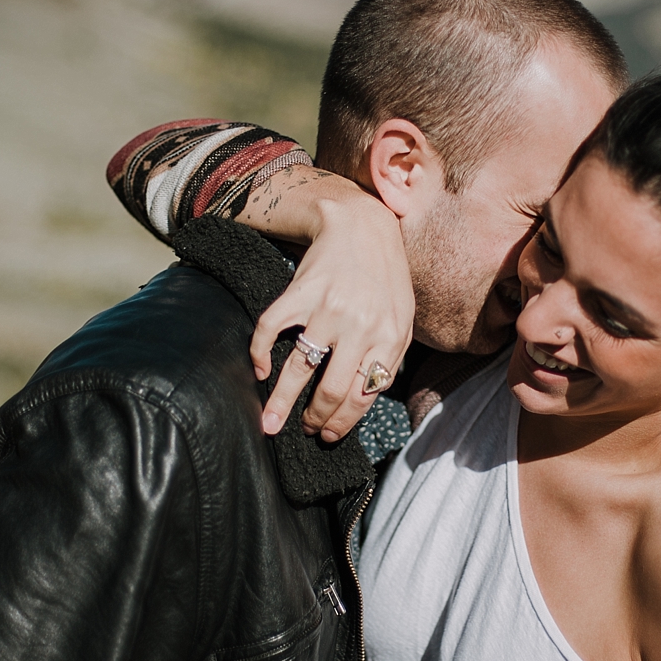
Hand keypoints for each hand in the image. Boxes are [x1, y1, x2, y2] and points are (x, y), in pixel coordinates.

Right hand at [252, 192, 413, 440]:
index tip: (329, 435)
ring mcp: (328, 309)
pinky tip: (258, 370)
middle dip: (316, 419)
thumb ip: (389, 356)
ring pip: (299, 368)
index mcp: (390, 336)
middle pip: (333, 390)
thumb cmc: (384, 278)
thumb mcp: (402, 317)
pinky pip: (271, 330)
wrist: (361, 225)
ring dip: (281, 402)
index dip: (344, 422)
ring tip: (269, 424)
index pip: (364, 395)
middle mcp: (360, 325)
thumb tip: (363, 401)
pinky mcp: (300, 292)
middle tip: (305, 430)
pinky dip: (259, 353)